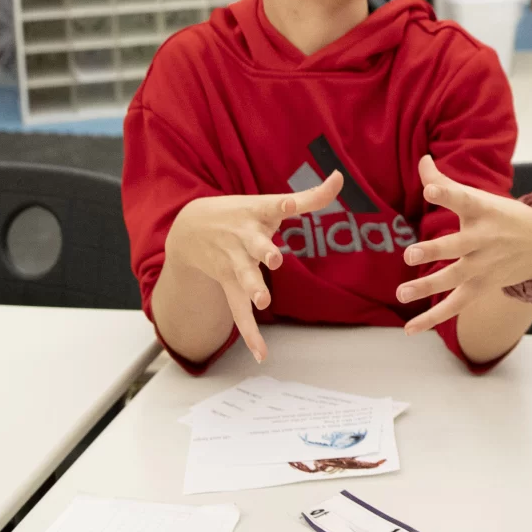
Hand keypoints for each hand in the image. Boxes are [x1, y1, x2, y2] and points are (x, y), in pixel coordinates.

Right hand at [163, 171, 341, 363]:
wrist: (191, 227)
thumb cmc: (242, 213)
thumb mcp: (270, 201)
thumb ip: (311, 197)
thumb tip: (340, 177)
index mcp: (257, 214)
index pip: (273, 207)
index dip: (282, 206)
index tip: (287, 204)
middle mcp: (244, 239)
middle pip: (255, 246)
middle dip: (264, 252)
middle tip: (273, 259)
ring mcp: (235, 263)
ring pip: (243, 278)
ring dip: (252, 289)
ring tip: (263, 302)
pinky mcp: (229, 284)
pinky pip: (239, 312)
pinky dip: (250, 334)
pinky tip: (261, 354)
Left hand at [397, 155, 531, 335]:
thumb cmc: (500, 215)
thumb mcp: (478, 196)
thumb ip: (444, 181)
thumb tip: (421, 160)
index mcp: (482, 210)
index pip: (463, 200)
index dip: (446, 194)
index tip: (430, 189)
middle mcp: (483, 239)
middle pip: (456, 245)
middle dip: (434, 251)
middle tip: (410, 254)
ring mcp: (483, 266)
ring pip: (454, 278)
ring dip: (428, 287)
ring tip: (401, 293)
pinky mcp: (481, 287)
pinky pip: (455, 306)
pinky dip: (432, 318)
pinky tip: (409, 329)